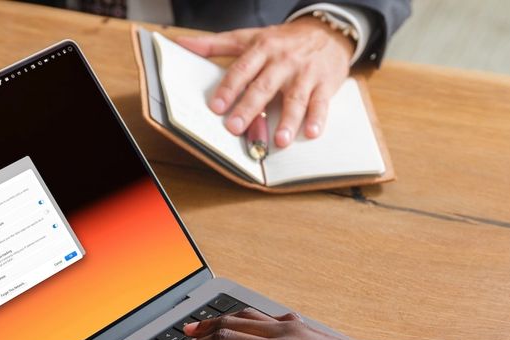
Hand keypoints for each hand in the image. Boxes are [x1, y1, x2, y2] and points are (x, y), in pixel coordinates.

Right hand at [164, 309, 509, 339]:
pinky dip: (244, 321)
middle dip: (200, 334)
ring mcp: (298, 328)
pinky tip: (247, 329)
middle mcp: (285, 333)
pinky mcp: (309, 331)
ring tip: (202, 328)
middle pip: (230, 325)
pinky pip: (265, 319)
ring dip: (220, 323)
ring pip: (247, 318)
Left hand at [177, 17, 354, 147]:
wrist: (327, 29)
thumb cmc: (283, 39)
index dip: (229, 88)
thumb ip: (215, 44)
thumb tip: (181, 43)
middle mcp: (283, 61)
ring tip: (279, 140)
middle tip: (236, 128)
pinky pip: (321, 103)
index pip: (242, 70)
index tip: (216, 106)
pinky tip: (310, 133)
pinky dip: (317, 118)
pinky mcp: (325, 84)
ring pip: (294, 98)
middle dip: (249, 108)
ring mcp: (305, 73)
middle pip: (264, 86)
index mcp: (262, 49)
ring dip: (287, 120)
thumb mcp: (249, 37)